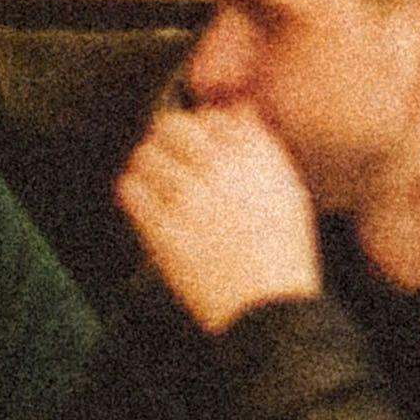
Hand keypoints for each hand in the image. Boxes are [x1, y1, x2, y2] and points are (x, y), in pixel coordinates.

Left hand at [117, 99, 322, 333]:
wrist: (269, 307)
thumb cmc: (283, 254)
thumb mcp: (289, 190)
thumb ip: (262, 147)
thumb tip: (238, 112)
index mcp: (257, 158)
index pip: (213, 114)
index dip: (204, 126)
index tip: (201, 141)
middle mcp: (221, 170)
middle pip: (173, 125)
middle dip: (169, 138)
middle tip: (171, 155)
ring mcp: (189, 199)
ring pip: (146, 154)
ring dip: (149, 165)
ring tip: (158, 181)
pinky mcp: (162, 229)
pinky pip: (130, 189)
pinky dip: (134, 191)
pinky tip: (147, 202)